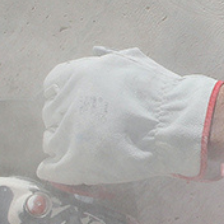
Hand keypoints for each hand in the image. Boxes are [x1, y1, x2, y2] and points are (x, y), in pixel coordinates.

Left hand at [36, 47, 222, 184]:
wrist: (173, 123)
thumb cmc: (157, 91)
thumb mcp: (131, 61)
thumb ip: (107, 58)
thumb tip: (95, 53)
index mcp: (74, 76)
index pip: (51, 89)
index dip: (66, 99)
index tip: (83, 107)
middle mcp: (64, 103)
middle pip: (51, 117)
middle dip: (68, 122)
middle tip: (92, 129)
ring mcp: (66, 136)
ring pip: (51, 143)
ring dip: (66, 147)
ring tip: (90, 150)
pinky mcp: (73, 164)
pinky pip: (51, 170)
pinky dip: (61, 170)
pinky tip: (78, 168)